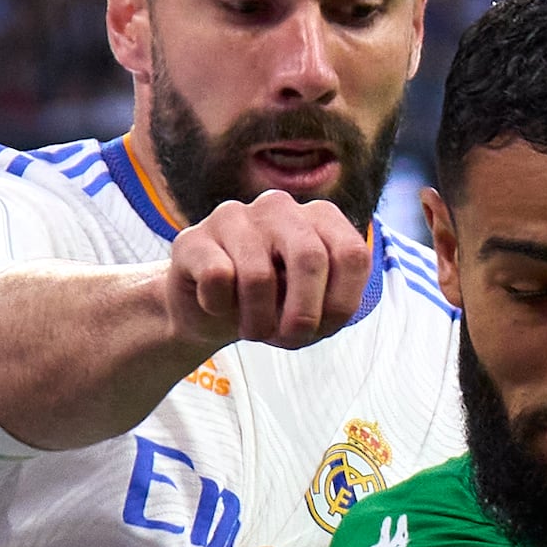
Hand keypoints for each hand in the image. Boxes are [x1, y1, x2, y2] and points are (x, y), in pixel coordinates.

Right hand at [164, 190, 370, 353]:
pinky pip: (216, 278)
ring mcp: (235, 216)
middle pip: (310, 258)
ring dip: (258, 321)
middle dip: (303, 315)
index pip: (352, 255)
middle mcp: (280, 207)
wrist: (210, 312)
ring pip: (258, 276)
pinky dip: (219, 307)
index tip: (322, 328)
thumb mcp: (314, 311)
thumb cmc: (272, 307)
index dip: (340, 304)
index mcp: (319, 218)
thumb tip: (323, 312)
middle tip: (290, 340)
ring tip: (253, 329)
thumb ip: (332, 305)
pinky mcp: (194, 238)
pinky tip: (217, 305)